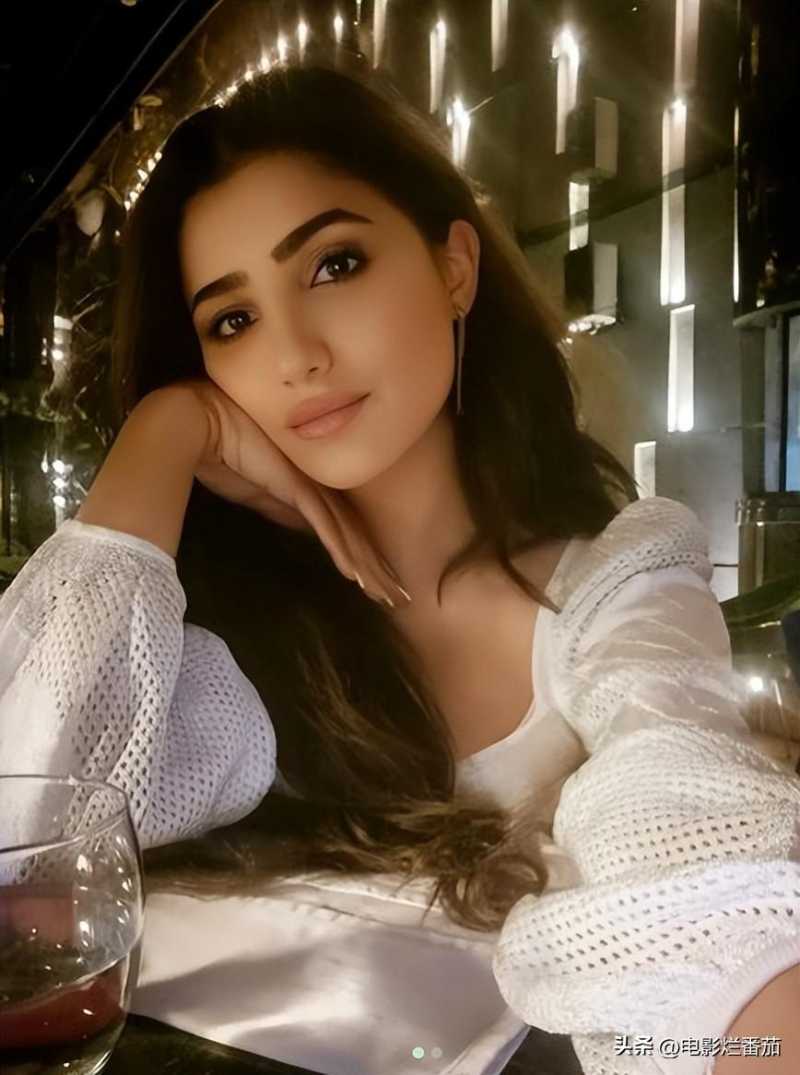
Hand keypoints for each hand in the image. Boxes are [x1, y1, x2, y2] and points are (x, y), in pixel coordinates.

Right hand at [158, 377, 409, 607]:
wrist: (204, 423)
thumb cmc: (225, 452)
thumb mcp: (259, 492)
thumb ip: (283, 509)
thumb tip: (306, 529)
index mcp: (312, 486)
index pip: (344, 526)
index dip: (363, 555)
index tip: (379, 581)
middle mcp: (319, 485)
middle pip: (355, 533)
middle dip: (378, 569)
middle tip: (398, 598)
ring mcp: (311, 486)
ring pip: (348, 535)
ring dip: (368, 569)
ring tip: (388, 597)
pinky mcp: (298, 489)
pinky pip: (326, 527)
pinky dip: (342, 553)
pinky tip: (357, 576)